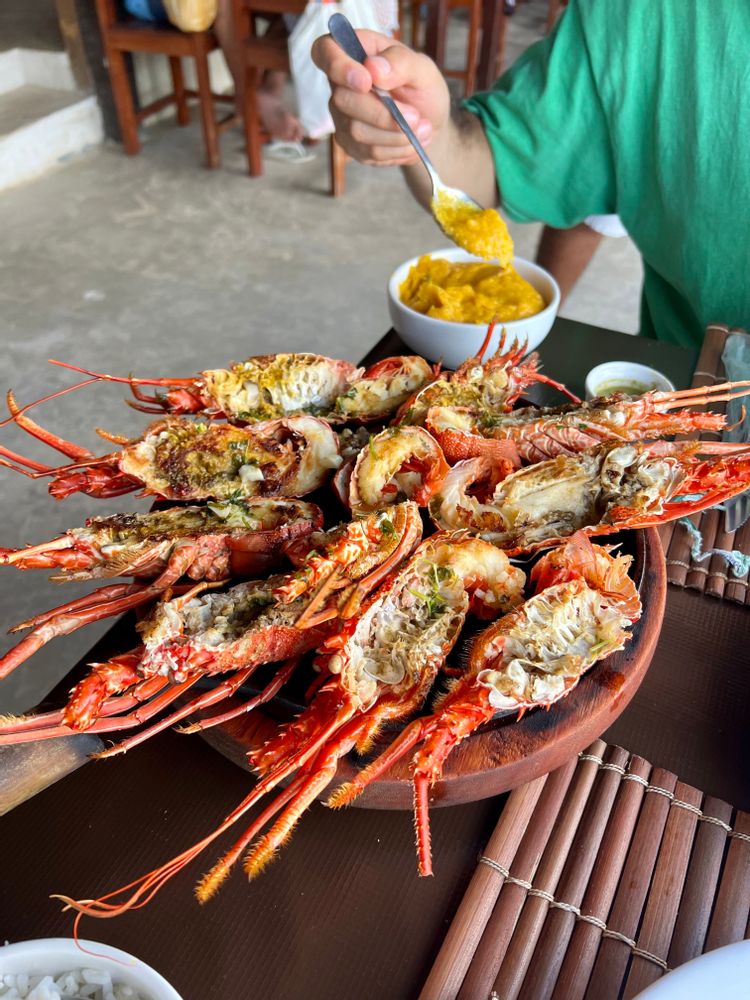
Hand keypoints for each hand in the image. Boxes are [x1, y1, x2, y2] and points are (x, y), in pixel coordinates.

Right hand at [312, 30, 450, 166]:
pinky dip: (396, 150)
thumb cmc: (422, 88)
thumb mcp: (423, 68)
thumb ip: (401, 63)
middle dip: (383, 114)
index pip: (324, 51)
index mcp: (354, 53)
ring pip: (357, 132)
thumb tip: (374, 68)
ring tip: (422, 128)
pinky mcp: (351, 144)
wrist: (429, 123)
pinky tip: (413, 142)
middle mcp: (341, 85)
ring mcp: (342, 117)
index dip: (337, 66)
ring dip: (396, 135)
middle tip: (416, 116)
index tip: (366, 81)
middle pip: (342, 100)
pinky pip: (369, 152)